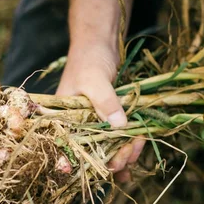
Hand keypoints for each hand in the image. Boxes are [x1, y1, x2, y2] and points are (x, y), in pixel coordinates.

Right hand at [56, 44, 144, 181]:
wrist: (98, 42)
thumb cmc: (89, 58)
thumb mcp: (95, 79)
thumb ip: (105, 101)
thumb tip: (120, 126)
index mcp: (64, 120)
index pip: (76, 150)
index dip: (94, 161)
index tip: (114, 160)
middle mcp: (76, 126)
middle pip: (93, 155)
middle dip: (114, 159)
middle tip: (131, 150)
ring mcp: (91, 124)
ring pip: (107, 150)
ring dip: (124, 153)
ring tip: (138, 145)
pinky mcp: (106, 119)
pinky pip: (115, 139)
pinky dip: (127, 145)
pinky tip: (137, 146)